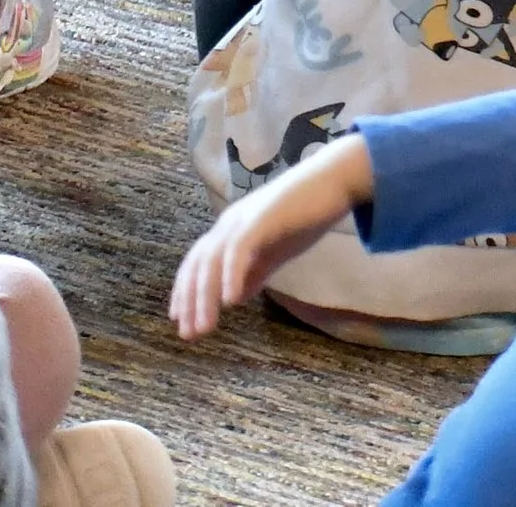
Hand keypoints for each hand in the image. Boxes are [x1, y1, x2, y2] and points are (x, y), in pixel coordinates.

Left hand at [170, 135, 374, 339]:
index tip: (181, 320)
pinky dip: (231, 275)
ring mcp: (245, 219)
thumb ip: (254, 271)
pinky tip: (232, 301)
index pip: (197, 260)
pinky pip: (239, 249)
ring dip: (205, 296)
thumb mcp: (275, 249)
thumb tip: (234, 298)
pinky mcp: (262, 219)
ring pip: (212, 260)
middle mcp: (231, 222)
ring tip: (205, 327)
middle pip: (197, 262)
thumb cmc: (306, 213)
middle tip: (188, 334)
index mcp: (232, 227)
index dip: (185, 290)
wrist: (335, 180)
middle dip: (190, 299)